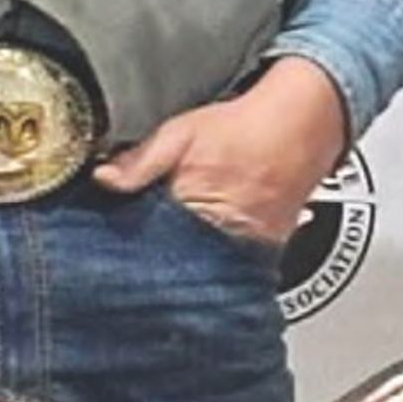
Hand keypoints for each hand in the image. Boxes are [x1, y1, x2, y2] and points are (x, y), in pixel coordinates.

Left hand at [92, 57, 348, 247]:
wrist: (299, 130)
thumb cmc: (243, 130)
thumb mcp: (182, 133)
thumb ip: (141, 160)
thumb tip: (103, 179)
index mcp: (192, 205)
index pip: (144, 238)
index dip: (122, 241)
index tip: (103, 244)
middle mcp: (217, 235)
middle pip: (167, 262)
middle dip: (145, 260)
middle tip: (126, 254)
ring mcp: (239, 252)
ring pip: (194, 271)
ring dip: (174, 266)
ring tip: (157, 259)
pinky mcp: (256, 257)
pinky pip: (221, 270)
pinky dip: (204, 266)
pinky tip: (190, 257)